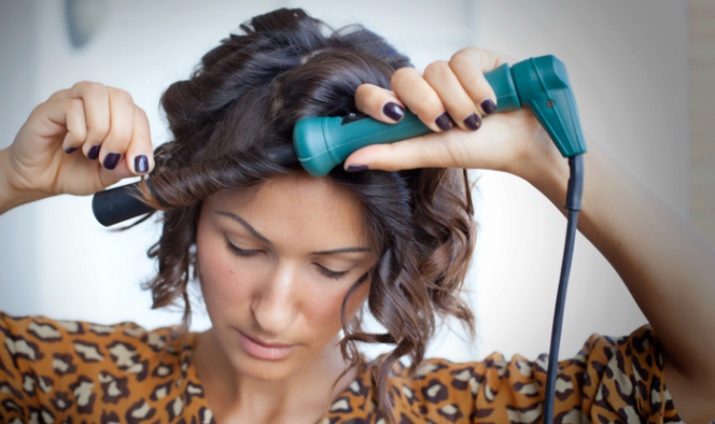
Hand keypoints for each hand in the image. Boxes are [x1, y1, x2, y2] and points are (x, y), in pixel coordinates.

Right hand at [3, 81, 153, 199]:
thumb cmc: (71, 171)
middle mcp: (96, 102)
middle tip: (109, 158)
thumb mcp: (106, 176)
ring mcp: (72, 100)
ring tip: (90, 152)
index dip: (143, 139)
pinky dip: (77, 132)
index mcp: (115, 115)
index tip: (138, 165)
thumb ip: (125, 167)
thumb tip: (142, 163)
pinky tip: (70, 146)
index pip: (138, 114)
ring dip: (100, 128)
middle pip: (122, 99)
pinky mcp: (50, 107)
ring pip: (98, 94)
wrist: (37, 178)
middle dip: (122, 133)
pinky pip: (72, 106)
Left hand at [347, 47, 562, 182]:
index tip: (394, 116)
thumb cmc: (482, 150)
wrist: (526, 142)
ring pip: (434, 70)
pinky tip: (491, 102)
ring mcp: (450, 73)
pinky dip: (475, 86)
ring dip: (457, 101)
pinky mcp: (475, 58)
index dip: (376, 100)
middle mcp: (426, 89)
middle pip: (403, 77)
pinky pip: (461, 60)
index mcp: (409, 111)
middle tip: (444, 124)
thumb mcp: (432, 154)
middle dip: (425, 103)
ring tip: (476, 120)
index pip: (374, 94)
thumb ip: (391, 155)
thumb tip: (350, 161)